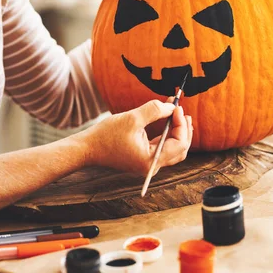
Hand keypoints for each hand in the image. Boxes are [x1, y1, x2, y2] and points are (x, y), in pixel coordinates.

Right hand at [75, 99, 192, 175]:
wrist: (87, 148)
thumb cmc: (106, 135)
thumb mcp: (132, 119)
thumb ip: (154, 111)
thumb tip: (172, 106)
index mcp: (151, 160)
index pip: (179, 143)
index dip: (181, 124)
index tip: (176, 107)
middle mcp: (152, 166)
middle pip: (180, 150)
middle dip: (184, 129)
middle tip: (182, 111)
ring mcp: (147, 164)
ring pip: (173, 149)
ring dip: (177, 131)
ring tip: (177, 113)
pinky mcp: (142, 159)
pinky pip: (162, 148)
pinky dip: (167, 134)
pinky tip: (166, 120)